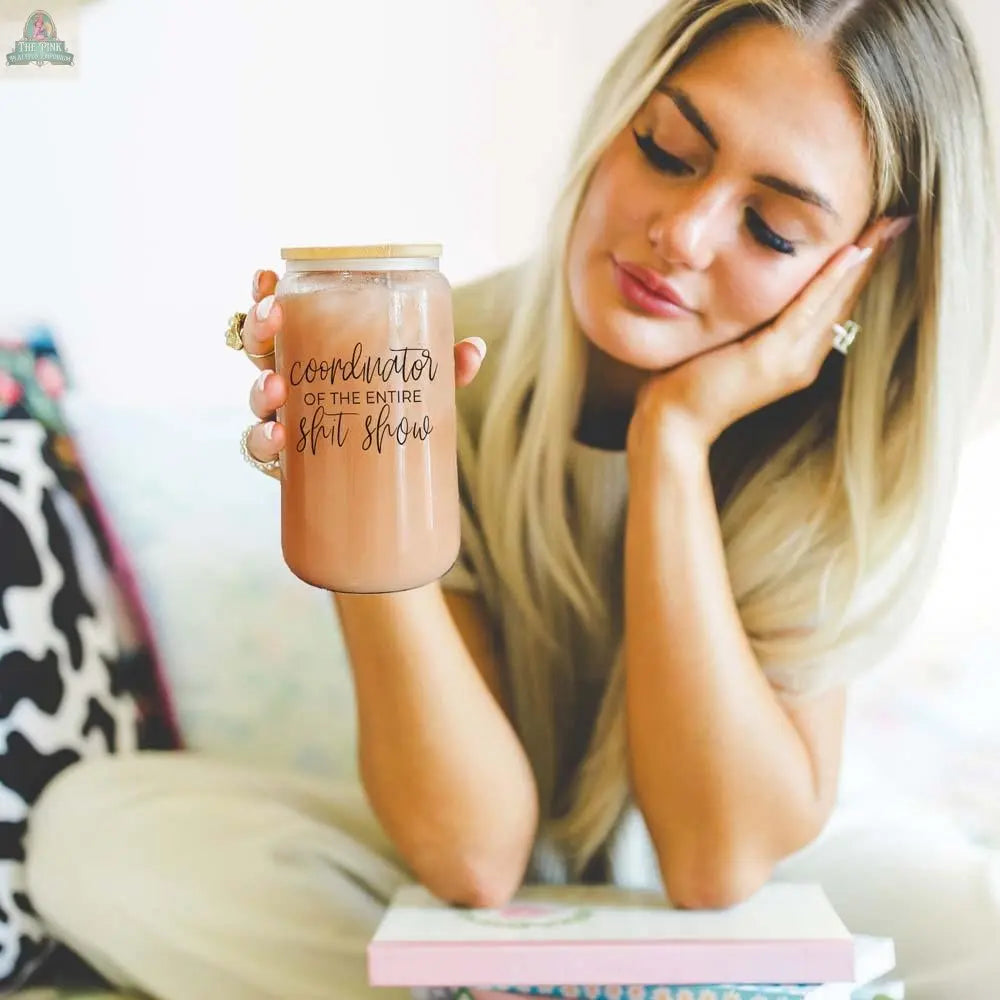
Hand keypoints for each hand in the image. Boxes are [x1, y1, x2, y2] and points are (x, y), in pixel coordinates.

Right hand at [242, 268, 487, 467]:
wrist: (386, 483)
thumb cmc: (391, 415)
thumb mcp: (419, 386)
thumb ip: (443, 367)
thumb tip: (473, 350)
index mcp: (314, 350)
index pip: (282, 314)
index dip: (265, 292)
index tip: (268, 274)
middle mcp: (290, 379)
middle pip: (257, 346)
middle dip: (258, 326)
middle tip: (274, 316)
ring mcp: (283, 418)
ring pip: (255, 395)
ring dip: (260, 386)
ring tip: (277, 385)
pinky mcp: (284, 459)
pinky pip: (258, 447)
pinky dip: (264, 439)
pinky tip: (279, 434)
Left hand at [626, 214, 913, 459]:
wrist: (673, 421)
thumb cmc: (690, 381)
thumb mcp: (731, 343)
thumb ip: (752, 322)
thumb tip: (754, 289)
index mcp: (797, 357)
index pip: (835, 306)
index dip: (859, 271)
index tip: (878, 234)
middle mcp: (804, 360)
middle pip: (845, 300)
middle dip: (872, 259)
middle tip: (898, 220)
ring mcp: (791, 361)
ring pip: (834, 302)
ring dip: (862, 262)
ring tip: (886, 227)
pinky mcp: (771, 356)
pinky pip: (807, 310)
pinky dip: (830, 280)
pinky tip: (850, 252)